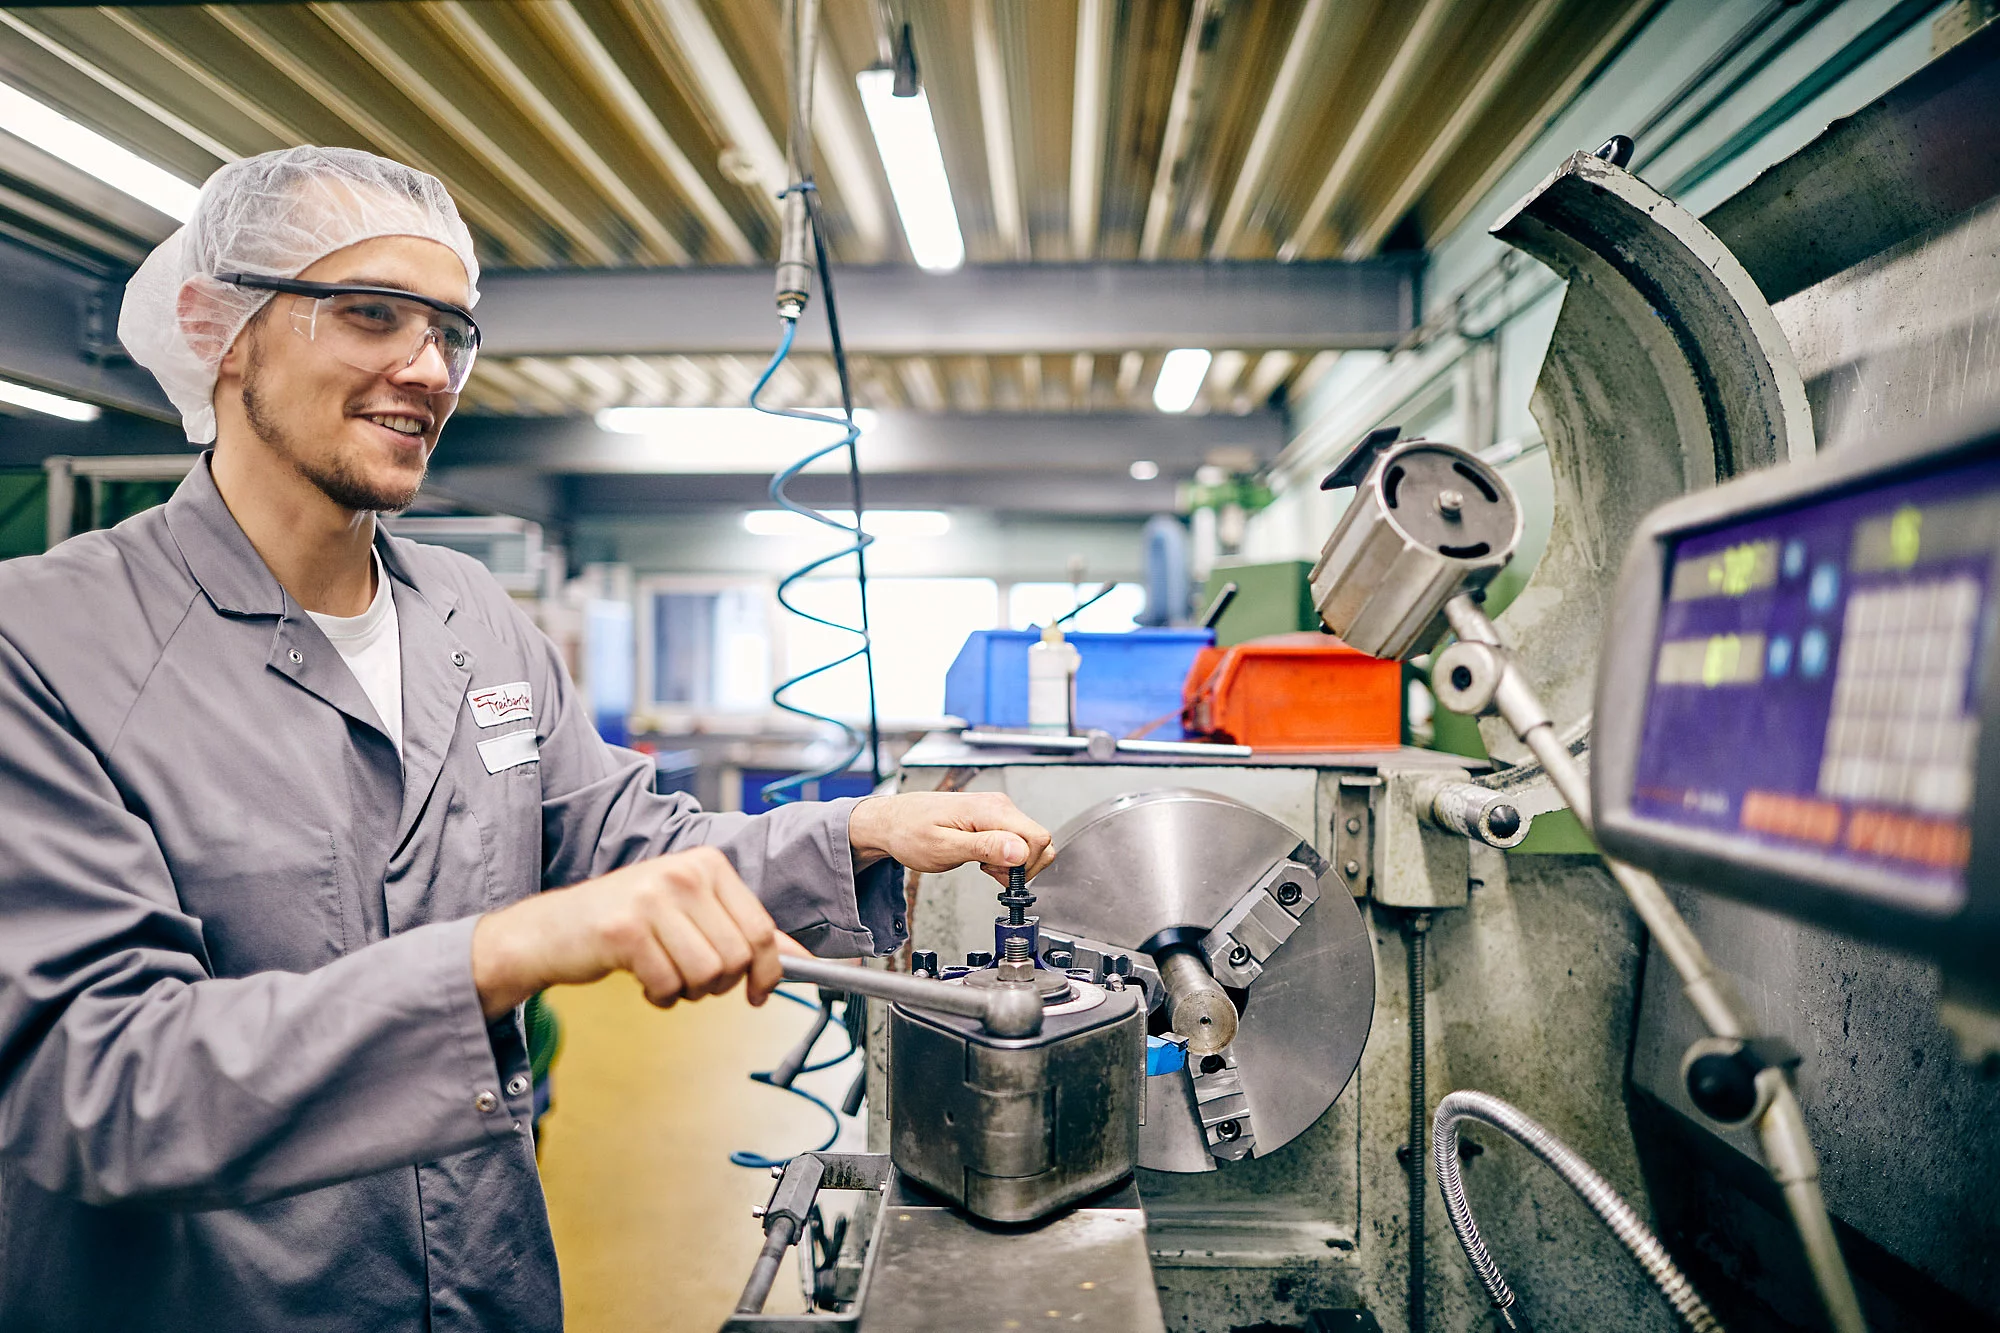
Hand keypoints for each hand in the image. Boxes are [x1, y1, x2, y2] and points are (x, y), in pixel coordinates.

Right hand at [471, 847, 803, 1020]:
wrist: (552, 931)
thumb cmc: (627, 924)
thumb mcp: (692, 914)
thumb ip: (745, 932)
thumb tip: (803, 960)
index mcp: (707, 863)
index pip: (762, 929)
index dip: (768, 971)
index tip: (760, 991)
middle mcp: (683, 873)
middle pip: (737, 957)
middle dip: (720, 984)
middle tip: (692, 979)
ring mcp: (653, 898)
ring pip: (708, 975)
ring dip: (688, 991)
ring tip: (665, 974)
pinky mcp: (626, 930)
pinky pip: (670, 985)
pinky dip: (660, 995)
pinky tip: (642, 978)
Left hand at [847, 791, 1054, 888]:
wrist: (893, 820)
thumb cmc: (910, 832)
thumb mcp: (944, 847)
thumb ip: (984, 847)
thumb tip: (1019, 851)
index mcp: (991, 810)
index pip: (1037, 838)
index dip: (1025, 865)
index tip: (999, 875)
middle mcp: (999, 806)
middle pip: (1039, 841)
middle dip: (1022, 866)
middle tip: (991, 873)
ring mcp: (997, 810)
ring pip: (1029, 843)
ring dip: (1013, 863)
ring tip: (984, 866)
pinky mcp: (993, 818)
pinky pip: (1015, 840)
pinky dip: (1005, 857)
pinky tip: (984, 860)